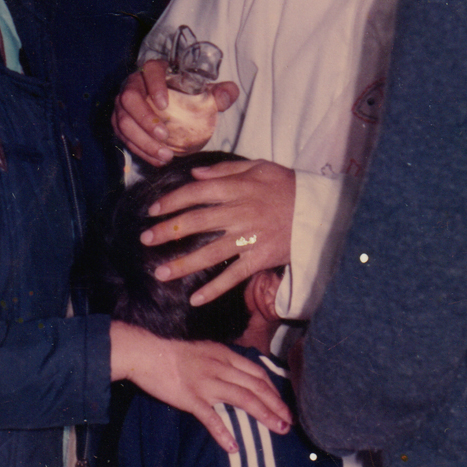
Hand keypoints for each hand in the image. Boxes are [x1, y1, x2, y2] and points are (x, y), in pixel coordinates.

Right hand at [110, 321, 291, 447]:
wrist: (147, 353)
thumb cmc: (173, 353)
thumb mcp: (205, 350)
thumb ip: (223, 362)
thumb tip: (240, 376)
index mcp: (224, 355)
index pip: (257, 373)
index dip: (274, 390)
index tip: (282, 405)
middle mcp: (220, 368)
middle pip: (256, 387)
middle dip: (276, 405)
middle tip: (288, 422)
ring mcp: (206, 383)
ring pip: (243, 399)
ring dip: (264, 415)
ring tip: (277, 429)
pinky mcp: (190, 397)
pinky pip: (210, 417)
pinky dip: (223, 432)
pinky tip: (234, 446)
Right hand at [112, 57, 239, 165]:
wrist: (172, 105)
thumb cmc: (188, 95)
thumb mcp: (206, 92)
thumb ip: (220, 93)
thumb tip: (228, 94)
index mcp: (154, 70)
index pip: (149, 71)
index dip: (154, 86)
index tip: (164, 104)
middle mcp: (133, 84)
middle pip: (129, 98)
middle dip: (144, 119)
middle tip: (164, 136)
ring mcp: (123, 104)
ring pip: (123, 122)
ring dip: (142, 141)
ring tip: (164, 155)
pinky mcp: (120, 122)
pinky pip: (123, 137)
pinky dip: (140, 151)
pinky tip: (157, 160)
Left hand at [140, 158, 295, 303]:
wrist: (320, 210)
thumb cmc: (287, 186)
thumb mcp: (259, 167)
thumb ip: (225, 171)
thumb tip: (194, 174)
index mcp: (237, 189)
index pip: (196, 194)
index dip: (172, 202)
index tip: (152, 211)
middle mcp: (240, 213)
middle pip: (196, 222)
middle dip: (167, 232)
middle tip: (145, 240)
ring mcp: (250, 238)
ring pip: (210, 252)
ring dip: (183, 264)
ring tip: (160, 273)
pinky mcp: (261, 258)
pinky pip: (234, 276)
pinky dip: (215, 289)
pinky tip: (196, 299)